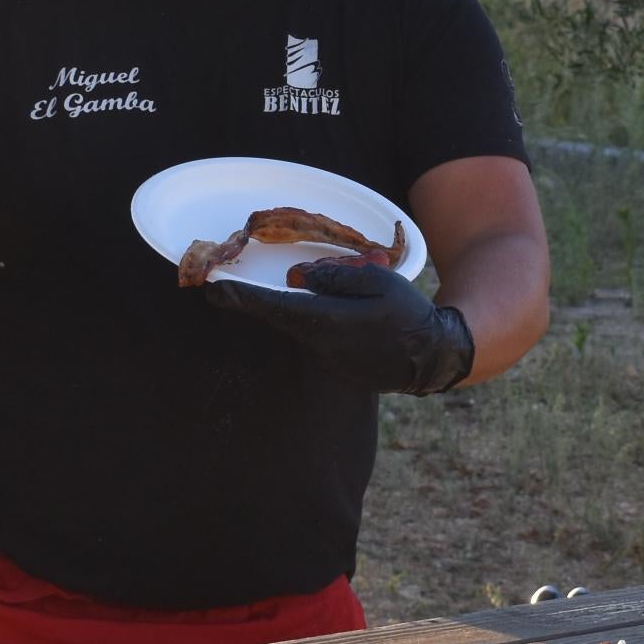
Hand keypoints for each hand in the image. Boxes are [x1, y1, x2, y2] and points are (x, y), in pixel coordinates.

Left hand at [206, 261, 475, 393]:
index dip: (239, 296)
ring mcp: (328, 359)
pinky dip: (319, 321)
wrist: (432, 356)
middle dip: (260, 299)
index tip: (210, 288)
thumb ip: (336, 276)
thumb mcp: (378, 280)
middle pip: (282, 315)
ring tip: (331, 296)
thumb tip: (300, 277)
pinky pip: (319, 337)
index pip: (272, 306)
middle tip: (232, 285)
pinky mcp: (338, 366)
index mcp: (326, 320)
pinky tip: (346, 314)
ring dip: (299, 309)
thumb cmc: (407, 313)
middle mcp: (320, 344)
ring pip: (301, 325)